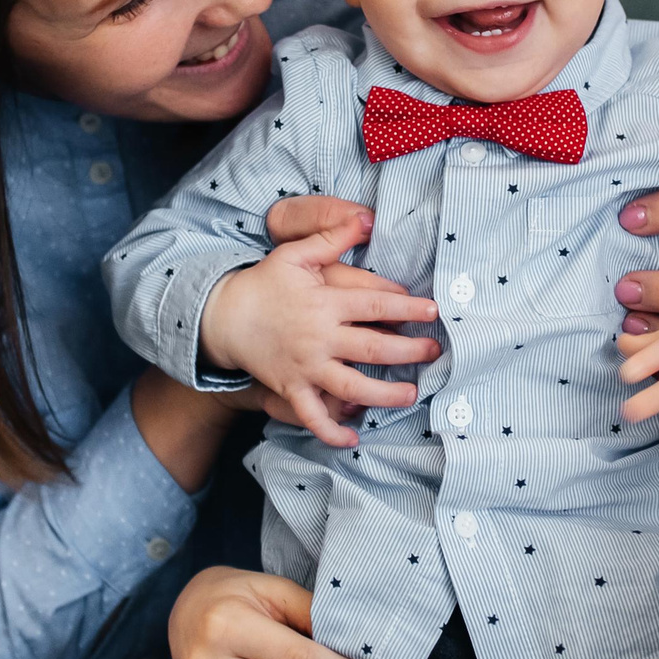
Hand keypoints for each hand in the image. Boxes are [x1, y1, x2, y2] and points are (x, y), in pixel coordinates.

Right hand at [202, 212, 438, 445]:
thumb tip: (367, 218)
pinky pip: (312, 415)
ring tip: (411, 395)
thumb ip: (332, 237)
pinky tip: (353, 440)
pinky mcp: (291, 387)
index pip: (375, 303)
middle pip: (372, 347)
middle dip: (409, 351)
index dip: (407, 306)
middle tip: (434, 352)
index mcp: (324, 302)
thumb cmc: (264, 282)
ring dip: (384, 394)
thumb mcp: (295, 253)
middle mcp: (319, 336)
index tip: (433, 310)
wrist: (224, 315)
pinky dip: (331, 431)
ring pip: (351, 385)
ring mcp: (306, 366)